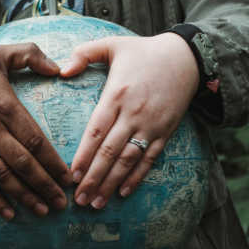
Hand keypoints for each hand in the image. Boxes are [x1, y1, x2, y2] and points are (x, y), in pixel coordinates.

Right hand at [0, 43, 71, 219]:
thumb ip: (31, 55)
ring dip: (24, 196)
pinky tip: (9, 213)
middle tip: (62, 203)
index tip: (68, 178)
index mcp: (5, 107)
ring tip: (42, 211)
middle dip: (45, 185)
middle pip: (24, 164)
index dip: (54, 162)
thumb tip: (58, 67)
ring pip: (3, 177)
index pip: (36, 141)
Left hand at [60, 33, 198, 208]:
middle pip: (110, 152)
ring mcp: (151, 126)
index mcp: (117, 94)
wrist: (187, 58)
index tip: (71, 175)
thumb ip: (84, 54)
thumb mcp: (113, 45)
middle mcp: (134, 114)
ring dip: (112, 184)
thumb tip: (62, 72)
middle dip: (94, 178)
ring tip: (96, 203)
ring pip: (129, 161)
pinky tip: (123, 193)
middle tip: (79, 200)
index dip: (84, 155)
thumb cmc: (143, 52)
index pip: (96, 131)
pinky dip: (137, 178)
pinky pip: (149, 159)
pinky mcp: (165, 132)